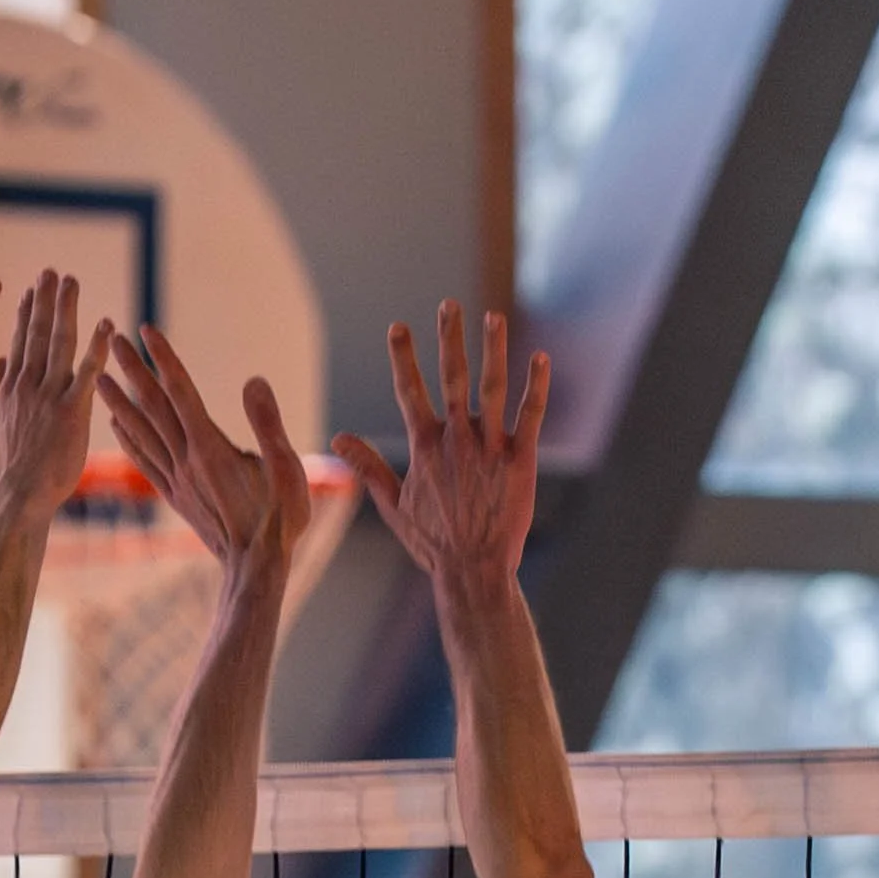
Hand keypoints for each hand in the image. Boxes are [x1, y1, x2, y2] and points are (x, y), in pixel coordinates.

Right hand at [0, 272, 112, 526]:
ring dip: (65, 309)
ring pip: (58, 343)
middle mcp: (28, 386)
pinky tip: (108, 325)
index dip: (23, 316)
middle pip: (36, 333)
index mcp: (9, 391)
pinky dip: (98, 347)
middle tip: (52, 273)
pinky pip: (88, 373)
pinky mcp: (72, 411)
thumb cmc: (4, 475)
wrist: (18, 497)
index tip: (28, 292)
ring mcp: (50, 396)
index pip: (18, 345)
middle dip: (44, 300)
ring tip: (71, 281)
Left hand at [103, 325, 310, 564]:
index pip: (181, 392)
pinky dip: (127, 439)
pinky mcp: (176, 497)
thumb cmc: (280, 521)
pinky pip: (145, 461)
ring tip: (98, 376)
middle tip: (110, 339)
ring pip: (141, 432)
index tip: (145, 329)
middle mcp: (187, 460)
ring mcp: (178, 479)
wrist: (255, 571)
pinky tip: (115, 425)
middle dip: (132, 370)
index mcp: (210, 448)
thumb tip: (254, 380)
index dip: (164, 359)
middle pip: (154, 406)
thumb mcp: (288, 471)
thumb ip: (270, 425)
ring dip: (119, 401)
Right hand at [334, 302, 547, 601]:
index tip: (399, 327)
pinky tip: (541, 359)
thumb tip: (337, 439)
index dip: (403, 357)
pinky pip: (530, 416)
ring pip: (492, 388)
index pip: (410, 391)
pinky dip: (535, 386)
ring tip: (493, 317)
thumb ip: (368, 466)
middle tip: (449, 306)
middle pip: (451, 378)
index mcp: (425, 447)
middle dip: (449, 339)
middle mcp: (456, 439)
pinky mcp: (520, 460)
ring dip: (493, 350)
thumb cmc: (433, 542)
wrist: (473, 571)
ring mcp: (489, 448)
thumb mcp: (393, 504)